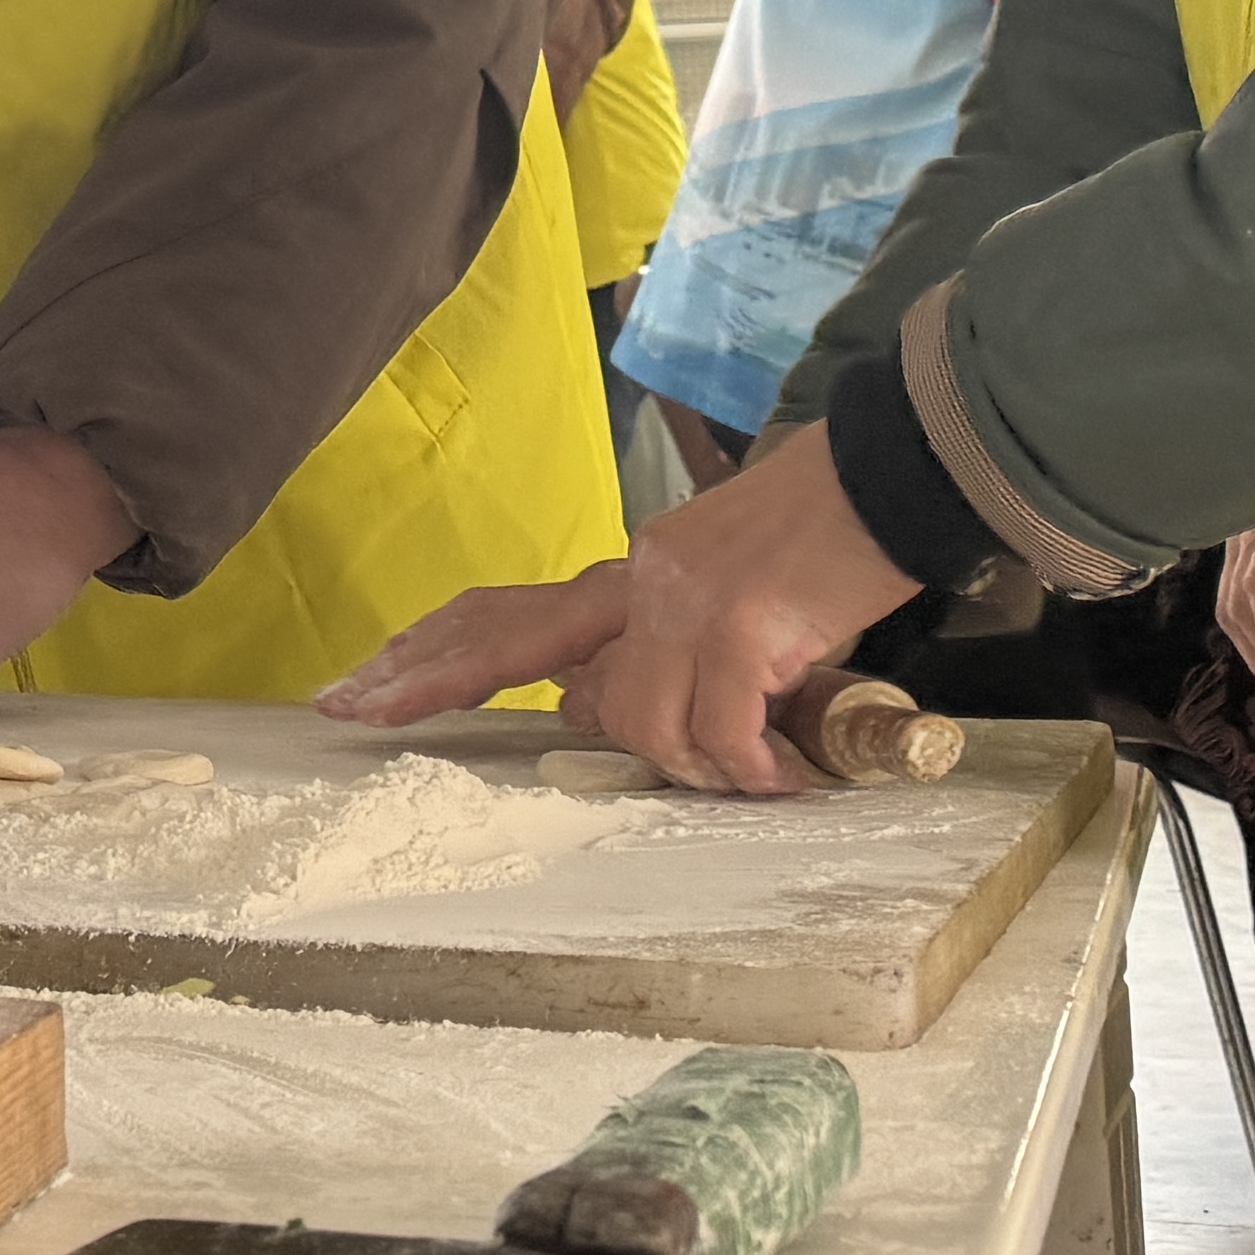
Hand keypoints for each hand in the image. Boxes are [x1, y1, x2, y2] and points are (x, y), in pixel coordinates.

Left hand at [327, 423, 914, 792]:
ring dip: (691, 766)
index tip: (362, 687)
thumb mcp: (721, 592)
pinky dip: (748, 767)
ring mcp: (689, 601)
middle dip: (427, 680)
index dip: (432, 652)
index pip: (510, 615)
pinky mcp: (745, 625)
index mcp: (635, 575)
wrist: (894, 477)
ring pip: (642, 720)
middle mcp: (643, 580)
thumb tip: (587, 708)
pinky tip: (778, 777)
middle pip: (514, 642)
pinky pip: (723, 731)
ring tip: (743, 775)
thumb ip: (653, 647)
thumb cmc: (824, 540)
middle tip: (360, 715)